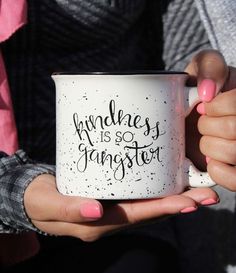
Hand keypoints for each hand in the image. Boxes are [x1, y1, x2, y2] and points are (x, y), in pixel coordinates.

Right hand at [24, 174, 217, 240]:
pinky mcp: (112, 199)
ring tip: (198, 190)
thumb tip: (96, 211)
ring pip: (148, 204)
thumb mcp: (48, 205)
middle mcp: (111, 219)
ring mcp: (113, 210)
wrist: (37, 199)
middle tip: (207, 196)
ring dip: (173, 198)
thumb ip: (69, 209)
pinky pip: (139, 196)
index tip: (188, 203)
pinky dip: (157, 190)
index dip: (162, 209)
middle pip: (150, 212)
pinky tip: (170, 182)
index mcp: (98, 225)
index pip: (135, 216)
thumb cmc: (40, 202)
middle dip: (179, 204)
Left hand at [185, 49, 235, 190]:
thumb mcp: (203, 68)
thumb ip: (210, 66)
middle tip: (202, 122)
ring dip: (209, 146)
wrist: (192, 115)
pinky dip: (217, 170)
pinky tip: (210, 160)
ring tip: (205, 140)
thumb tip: (207, 91)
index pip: (235, 105)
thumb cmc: (199, 90)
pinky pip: (234, 179)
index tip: (204, 105)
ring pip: (232, 152)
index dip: (216, 106)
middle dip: (207, 125)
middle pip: (233, 128)